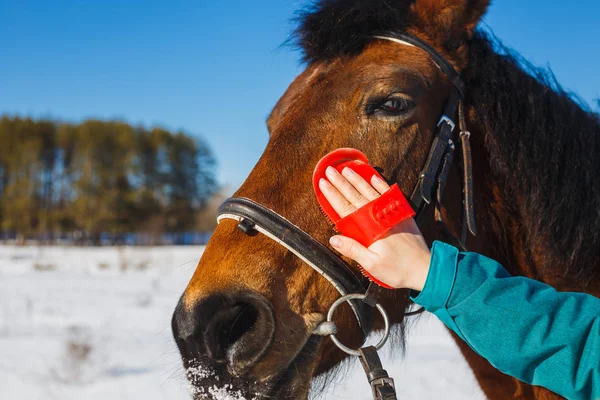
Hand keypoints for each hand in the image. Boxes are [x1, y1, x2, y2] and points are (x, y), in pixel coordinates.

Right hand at [319, 166, 430, 290]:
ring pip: (370, 191)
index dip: (333, 195)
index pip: (346, 208)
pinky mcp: (400, 213)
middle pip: (356, 195)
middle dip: (341, 182)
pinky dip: (380, 184)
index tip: (323, 184)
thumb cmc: (398, 269)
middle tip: (330, 171)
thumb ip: (353, 249)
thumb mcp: (372, 264)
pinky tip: (373, 176)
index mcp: (370, 228)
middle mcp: (379, 216)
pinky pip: (387, 194)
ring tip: (347, 169)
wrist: (425, 268)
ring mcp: (390, 213)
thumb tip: (333, 240)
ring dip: (357, 179)